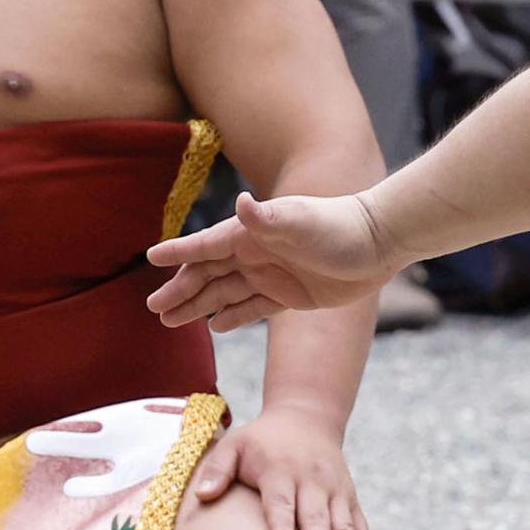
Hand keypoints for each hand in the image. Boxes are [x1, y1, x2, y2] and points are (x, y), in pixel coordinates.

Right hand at [144, 187, 402, 328]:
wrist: (380, 242)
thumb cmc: (341, 227)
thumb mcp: (302, 222)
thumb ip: (269, 217)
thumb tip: (240, 202)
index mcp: (251, 235)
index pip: (205, 245)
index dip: (179, 252)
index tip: (150, 257)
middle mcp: (256, 254)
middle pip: (209, 274)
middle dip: (180, 290)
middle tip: (153, 308)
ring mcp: (272, 275)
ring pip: (225, 293)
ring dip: (199, 306)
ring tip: (170, 320)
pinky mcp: (290, 295)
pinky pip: (252, 308)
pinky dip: (233, 316)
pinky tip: (215, 326)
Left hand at [185, 406, 373, 529]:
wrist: (307, 417)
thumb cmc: (262, 440)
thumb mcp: (234, 444)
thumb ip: (217, 468)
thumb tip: (202, 495)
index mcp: (281, 470)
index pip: (281, 502)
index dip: (282, 527)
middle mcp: (312, 482)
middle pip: (317, 519)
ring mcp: (335, 491)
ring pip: (344, 527)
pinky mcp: (350, 499)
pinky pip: (361, 529)